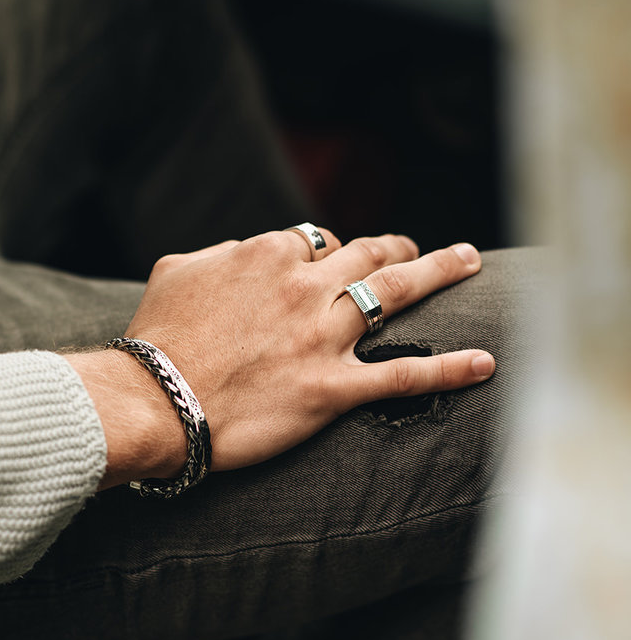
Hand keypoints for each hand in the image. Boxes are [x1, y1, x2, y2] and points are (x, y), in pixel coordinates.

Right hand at [66, 229, 494, 488]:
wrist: (153, 400)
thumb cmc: (158, 337)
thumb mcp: (175, 270)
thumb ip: (217, 252)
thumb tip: (241, 251)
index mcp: (269, 254)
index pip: (318, 239)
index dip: (332, 250)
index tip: (337, 262)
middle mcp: (305, 286)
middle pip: (369, 253)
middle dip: (398, 246)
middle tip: (420, 249)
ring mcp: (323, 336)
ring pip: (398, 293)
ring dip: (439, 272)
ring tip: (467, 262)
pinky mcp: (331, 388)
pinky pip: (403, 376)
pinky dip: (449, 368)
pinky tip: (485, 363)